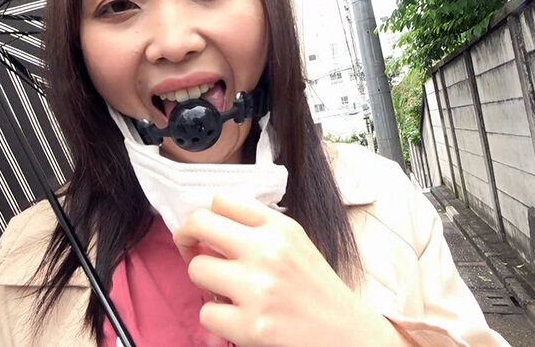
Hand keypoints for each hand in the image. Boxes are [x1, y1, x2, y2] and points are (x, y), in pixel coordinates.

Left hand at [173, 194, 411, 345]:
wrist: (348, 335)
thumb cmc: (316, 291)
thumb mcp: (295, 244)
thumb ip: (257, 230)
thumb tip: (207, 227)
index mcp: (280, 228)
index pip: (221, 201)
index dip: (204, 216)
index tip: (202, 231)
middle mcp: (268, 251)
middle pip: (199, 223)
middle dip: (186, 238)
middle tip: (190, 251)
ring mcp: (258, 289)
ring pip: (196, 269)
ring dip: (205, 283)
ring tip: (228, 291)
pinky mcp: (251, 326)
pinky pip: (206, 312)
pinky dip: (218, 318)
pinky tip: (239, 318)